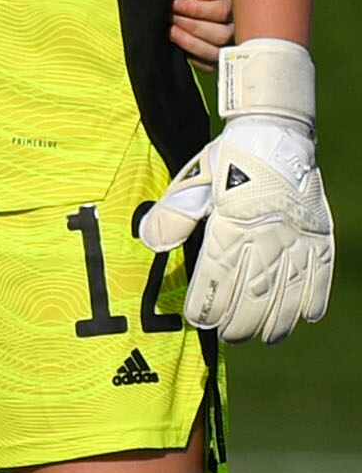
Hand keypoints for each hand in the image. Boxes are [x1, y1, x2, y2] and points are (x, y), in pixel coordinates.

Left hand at [138, 40, 332, 340]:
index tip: (200, 321)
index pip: (218, 278)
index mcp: (232, 227)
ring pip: (290, 290)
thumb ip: (172, 216)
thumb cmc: (227, 162)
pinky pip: (321, 272)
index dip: (208, 304)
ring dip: (279, 320)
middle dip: (241, 322)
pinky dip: (316, 297)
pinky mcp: (319, 234)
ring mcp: (297, 238)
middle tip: (230, 337)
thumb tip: (151, 242)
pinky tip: (308, 318)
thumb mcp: (191, 185)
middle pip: (255, 293)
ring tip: (267, 338)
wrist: (275, 134)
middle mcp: (267, 237)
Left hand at [176, 0, 235, 60]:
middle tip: (170, 17)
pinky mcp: (216, 57)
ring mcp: (229, 43)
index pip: (223, 11)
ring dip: (190, 42)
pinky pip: (208, 65)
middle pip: (222, 35)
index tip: (175, 3)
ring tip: (170, 31)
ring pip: (216, 52)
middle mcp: (238, 24)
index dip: (197, 9)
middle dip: (192, 26)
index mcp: (236, 1)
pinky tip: (178, 43)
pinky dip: (193, 56)